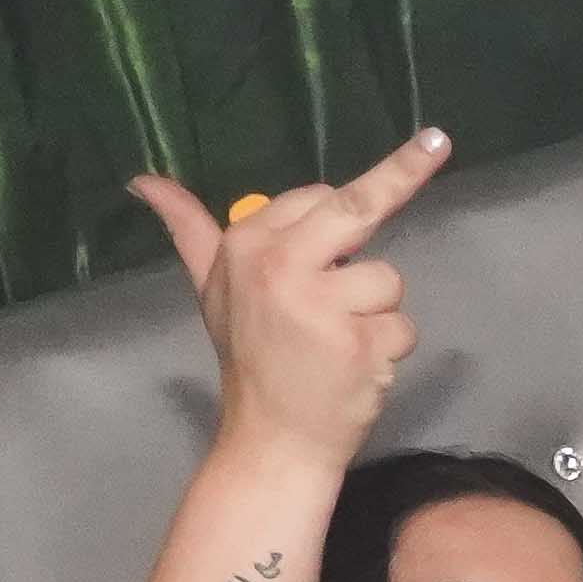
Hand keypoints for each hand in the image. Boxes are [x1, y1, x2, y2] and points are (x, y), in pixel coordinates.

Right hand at [127, 128, 447, 466]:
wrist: (270, 439)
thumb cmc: (250, 359)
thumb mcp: (210, 287)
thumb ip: (189, 230)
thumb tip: (144, 180)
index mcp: (246, 244)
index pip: (316, 197)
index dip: (349, 202)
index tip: (420, 146)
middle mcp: (280, 264)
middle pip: (358, 208)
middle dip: (404, 173)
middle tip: (437, 142)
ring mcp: (320, 304)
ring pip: (387, 280)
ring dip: (376, 315)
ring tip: (338, 344)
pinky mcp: (357, 342)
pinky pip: (401, 328)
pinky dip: (388, 351)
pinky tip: (355, 369)